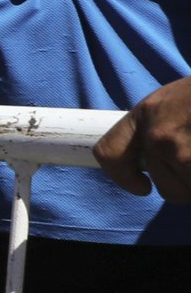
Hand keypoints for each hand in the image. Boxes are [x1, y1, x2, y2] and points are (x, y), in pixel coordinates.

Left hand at [95, 77, 190, 197]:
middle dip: (186, 182)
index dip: (122, 176)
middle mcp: (158, 134)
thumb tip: (151, 163)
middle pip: (163, 185)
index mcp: (146, 113)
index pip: (110, 153)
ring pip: (186, 193)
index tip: (142, 186)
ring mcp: (182, 152)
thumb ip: (162, 126)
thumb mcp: (179, 99)